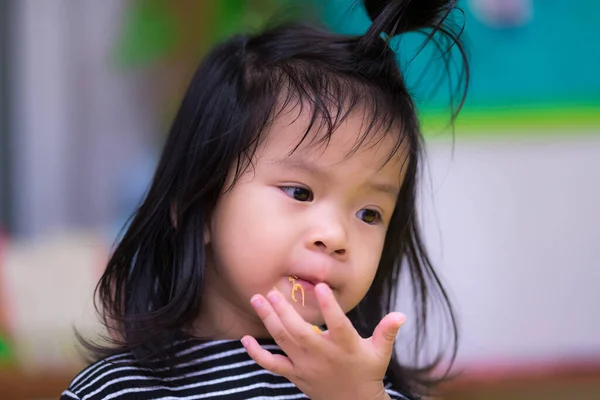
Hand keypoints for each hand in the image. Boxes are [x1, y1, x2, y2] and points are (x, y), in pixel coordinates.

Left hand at [241, 283, 405, 399]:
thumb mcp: (381, 352)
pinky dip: (257, 354)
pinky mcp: (295, 375)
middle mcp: (323, 356)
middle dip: (284, 311)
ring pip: (284, 342)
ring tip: (257, 300)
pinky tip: (244, 339)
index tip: (321, 287)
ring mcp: (306, 366)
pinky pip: (272, 365)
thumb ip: (387, 331)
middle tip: (271, 291)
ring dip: (269, 321)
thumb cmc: (368, 372)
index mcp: (345, 347)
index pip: (338, 325)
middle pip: (300, 332)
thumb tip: (401, 315)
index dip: (330, 307)